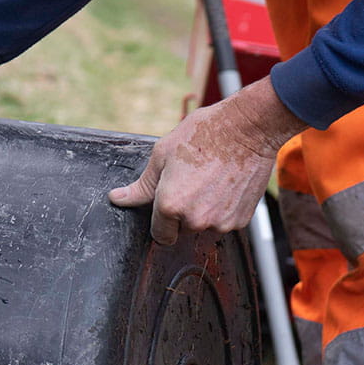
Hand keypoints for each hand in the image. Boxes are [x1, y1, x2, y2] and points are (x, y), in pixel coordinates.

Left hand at [108, 78, 304, 244]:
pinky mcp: (240, 221)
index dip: (161, 218)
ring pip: (205, 225)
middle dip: (182, 211)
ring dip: (204, 210)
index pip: (160, 235)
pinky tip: (225, 184)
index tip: (168, 202)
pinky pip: (224, 222)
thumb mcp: (162, 155)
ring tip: (210, 178)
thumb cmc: (203, 135)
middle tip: (191, 180)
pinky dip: (223, 208)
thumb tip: (117, 199)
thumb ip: (141, 186)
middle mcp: (195, 221)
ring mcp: (220, 223)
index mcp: (170, 205)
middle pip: (182, 229)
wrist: (247, 129)